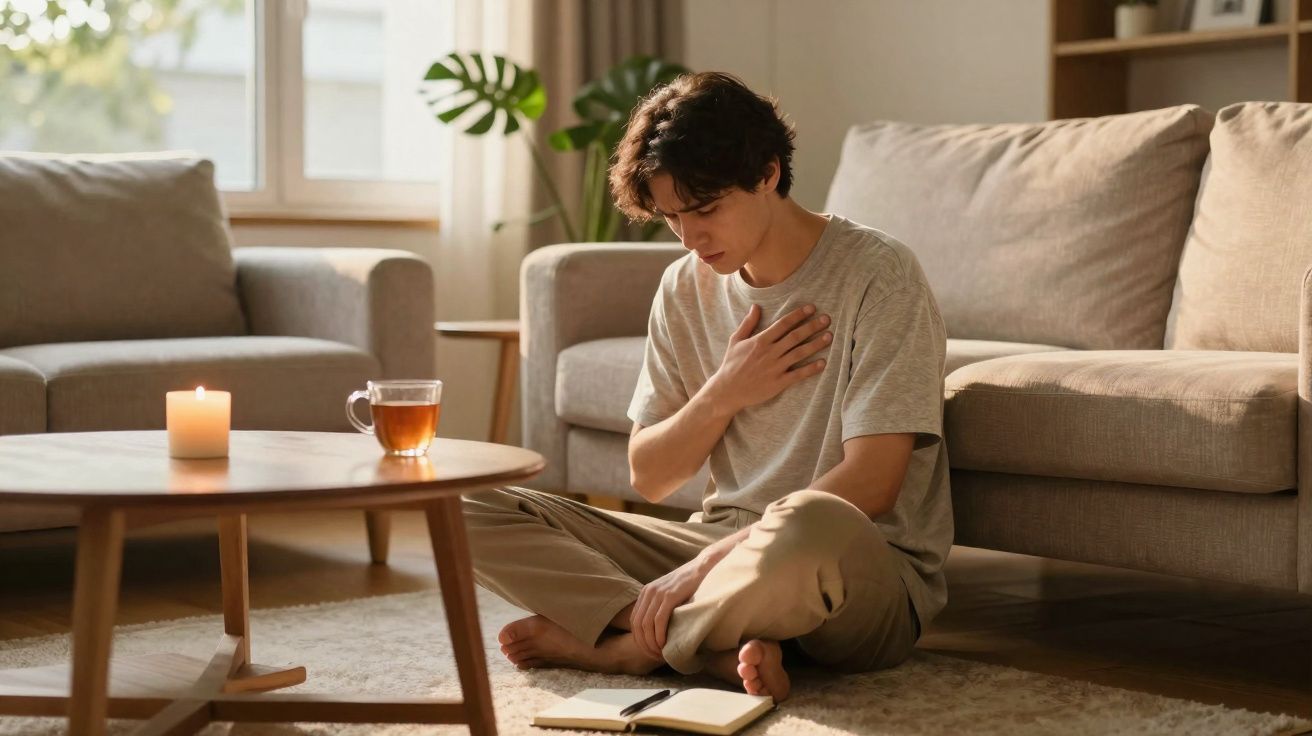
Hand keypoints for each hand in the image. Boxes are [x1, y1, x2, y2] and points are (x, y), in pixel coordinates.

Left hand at [631, 556, 710, 659]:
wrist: (702, 568)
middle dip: (645, 645)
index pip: (634, 622)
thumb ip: (661, 608)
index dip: (640, 640)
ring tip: (661, 654)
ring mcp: (658, 593)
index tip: (650, 652)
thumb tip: (658, 632)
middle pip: (638, 625)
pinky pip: (659, 620)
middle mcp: (648, 592)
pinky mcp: (670, 595)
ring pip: (647, 625)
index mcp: (645, 593)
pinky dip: (660, 635)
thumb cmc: (690, 585)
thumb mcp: (669, 595)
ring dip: (652, 643)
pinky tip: (665, 644)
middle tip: (656, 657)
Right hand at [706, 303, 831, 414]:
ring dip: (815, 344)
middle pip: (795, 336)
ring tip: (829, 337)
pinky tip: (822, 362)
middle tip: (826, 319)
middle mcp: (770, 352)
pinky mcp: (778, 382)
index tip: (811, 308)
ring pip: (799, 353)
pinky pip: (798, 374)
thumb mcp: (736, 340)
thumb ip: (748, 323)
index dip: (798, 315)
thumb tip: (756, 306)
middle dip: (812, 326)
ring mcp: (775, 368)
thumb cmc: (731, 364)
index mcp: (760, 341)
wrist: (727, 390)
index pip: (783, 324)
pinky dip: (811, 369)